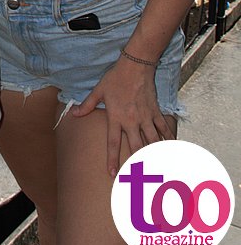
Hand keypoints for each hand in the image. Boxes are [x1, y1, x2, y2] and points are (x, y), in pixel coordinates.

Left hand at [70, 56, 172, 177]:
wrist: (135, 65)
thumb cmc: (116, 78)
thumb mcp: (99, 91)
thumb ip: (87, 105)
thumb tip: (74, 113)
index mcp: (116, 117)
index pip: (113, 143)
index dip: (112, 159)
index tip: (113, 174)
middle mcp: (132, 121)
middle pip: (136, 147)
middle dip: (138, 164)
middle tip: (140, 179)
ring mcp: (145, 117)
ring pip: (152, 141)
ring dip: (155, 156)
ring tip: (159, 170)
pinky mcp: (155, 112)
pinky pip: (163, 129)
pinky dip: (167, 140)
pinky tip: (171, 150)